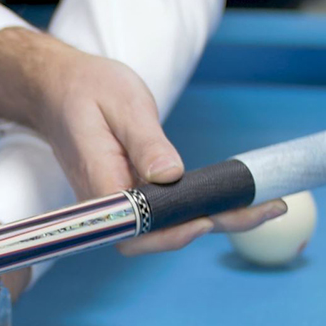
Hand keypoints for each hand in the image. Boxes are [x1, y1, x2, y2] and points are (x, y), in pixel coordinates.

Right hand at [0, 27, 285, 255]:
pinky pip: (165, 210)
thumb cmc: (86, 91)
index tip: (206, 221)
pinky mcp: (130, 194)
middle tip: (267, 209)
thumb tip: (171, 176)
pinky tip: (235, 198)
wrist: (57, 90)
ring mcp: (117, 202)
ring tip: (266, 205)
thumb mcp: (120, 104)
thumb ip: (145, 143)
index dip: (170, 233)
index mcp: (99, 182)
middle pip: (156, 235)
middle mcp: (106, 203)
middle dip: (212, 226)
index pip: (133, 227)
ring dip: (215, 219)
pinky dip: (201, 206)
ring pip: (165, 226)